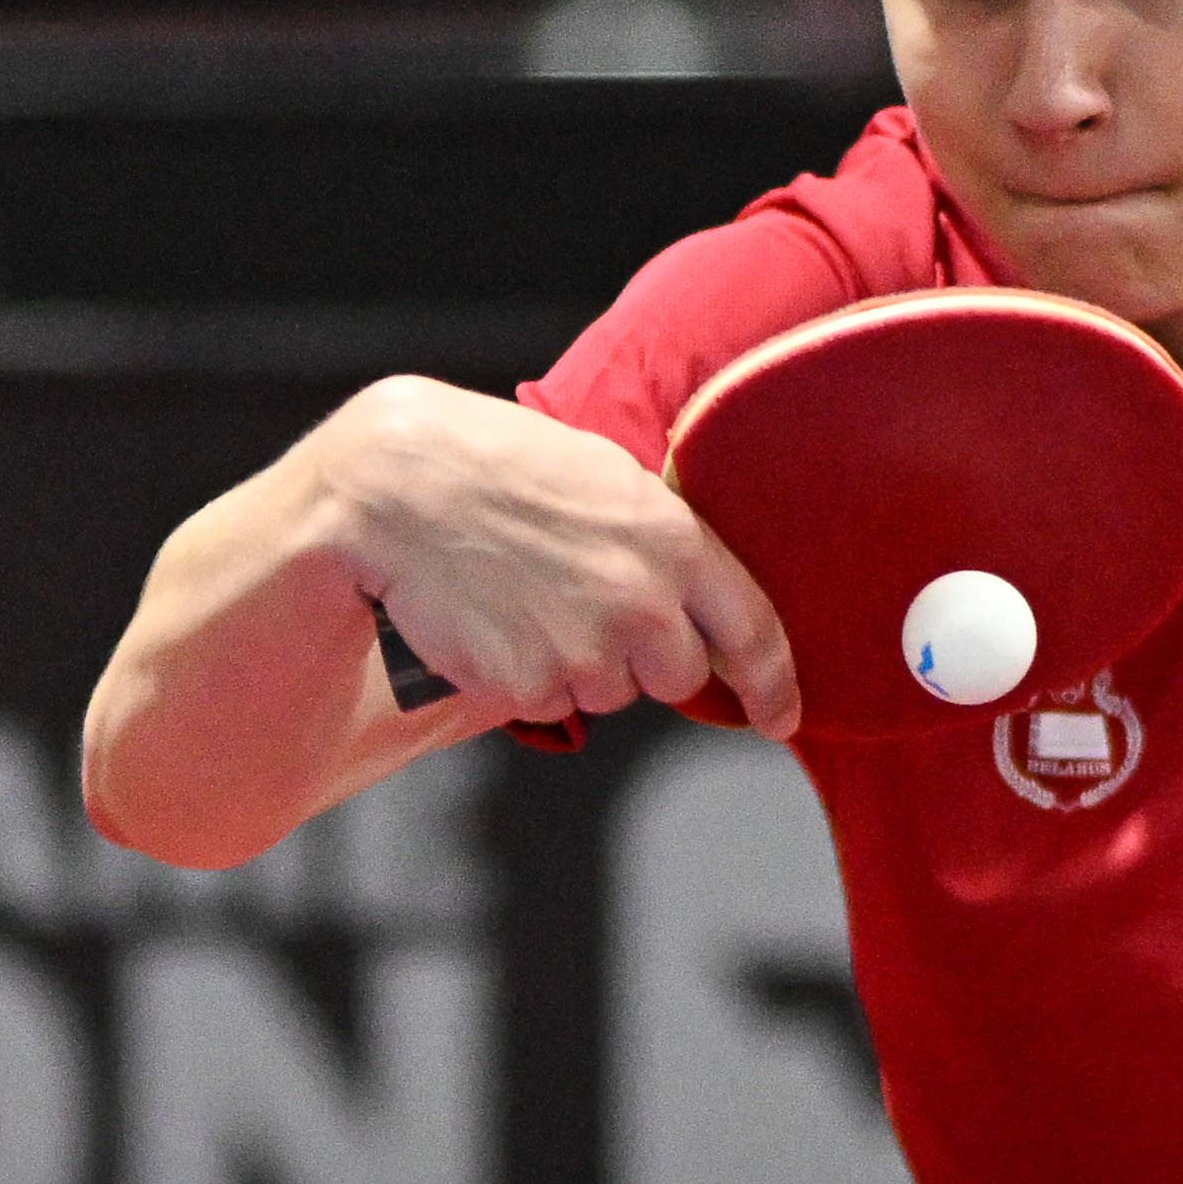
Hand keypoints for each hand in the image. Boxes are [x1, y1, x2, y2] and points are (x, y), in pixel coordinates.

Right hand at [317, 378, 800, 736]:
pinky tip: (498, 620)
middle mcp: (642, 602)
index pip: (752, 632)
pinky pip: (548, 702)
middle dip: (647, 658)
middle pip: (677, 676)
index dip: (772, 684)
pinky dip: (527, 676)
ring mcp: (584, 649)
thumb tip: (695, 603)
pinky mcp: (527, 685)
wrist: (400, 487)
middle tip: (591, 607)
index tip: (782, 716)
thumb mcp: (610, 479)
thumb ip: (664, 542)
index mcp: (675, 541)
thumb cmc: (504, 467)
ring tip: (530, 596)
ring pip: (609, 691)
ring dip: (581, 664)